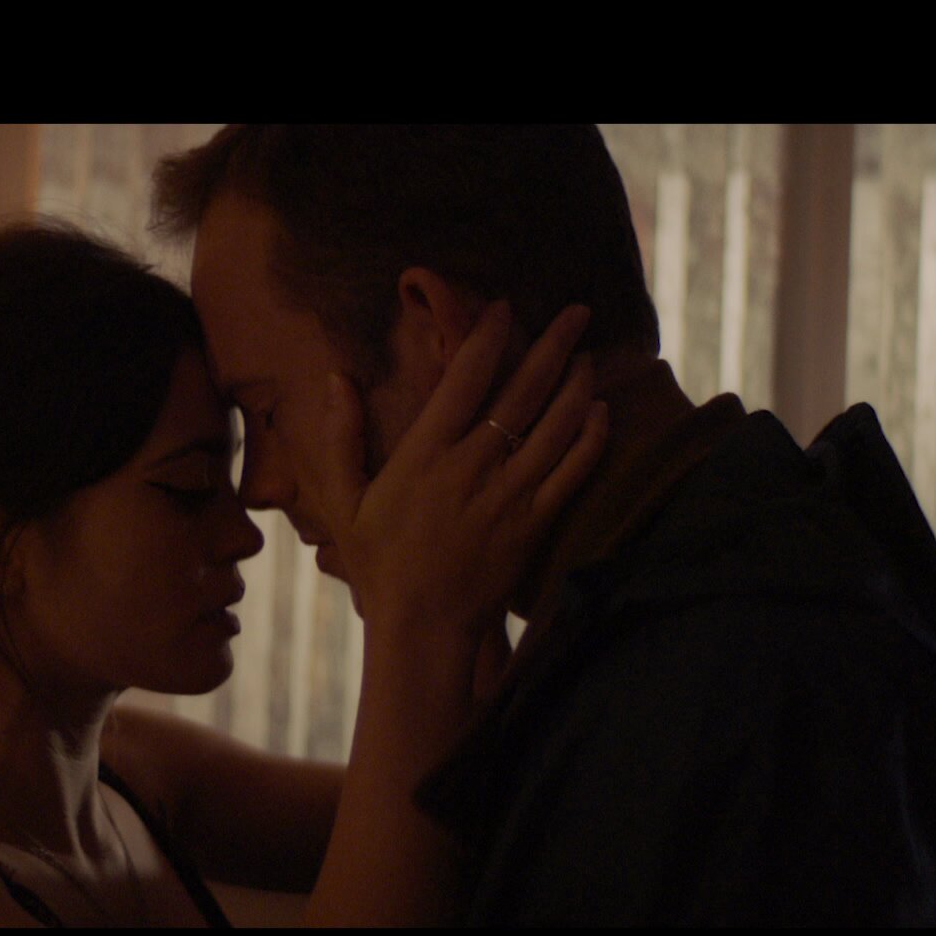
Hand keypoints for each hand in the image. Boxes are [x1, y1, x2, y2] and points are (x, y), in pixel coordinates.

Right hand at [306, 301, 608, 636]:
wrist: (423, 627)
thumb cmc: (379, 564)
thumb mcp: (344, 501)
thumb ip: (339, 437)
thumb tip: (335, 377)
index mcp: (424, 455)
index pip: (465, 378)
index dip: (489, 337)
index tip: (505, 308)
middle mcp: (472, 467)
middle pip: (522, 392)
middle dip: (553, 345)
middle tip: (577, 312)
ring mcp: (508, 495)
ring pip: (555, 426)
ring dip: (576, 384)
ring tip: (589, 353)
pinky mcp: (534, 523)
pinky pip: (571, 471)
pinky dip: (590, 438)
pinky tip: (600, 411)